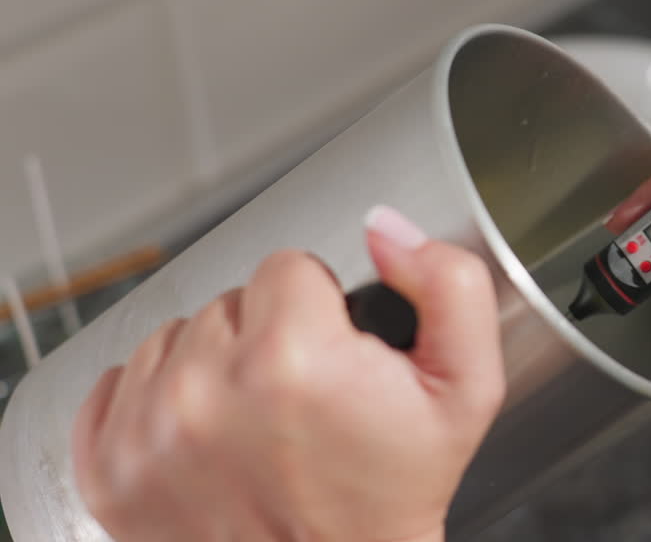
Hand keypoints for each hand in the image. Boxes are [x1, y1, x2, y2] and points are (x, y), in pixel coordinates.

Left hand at [72, 205, 504, 541]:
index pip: (288, 266)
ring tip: (258, 422)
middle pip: (231, 301)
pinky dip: (159, 403)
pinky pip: (119, 385)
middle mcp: (207, 391)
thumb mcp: (467, 388)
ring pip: (176, 337)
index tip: (336, 358)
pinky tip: (207, 436)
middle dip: (268, 336)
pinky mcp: (110, 470)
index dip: (322, 308)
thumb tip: (387, 229)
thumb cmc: (391, 495)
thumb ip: (449, 286)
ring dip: (213, 367)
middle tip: (304, 400)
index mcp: (293, 358)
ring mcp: (149, 433)